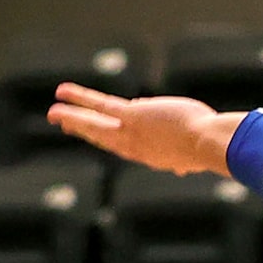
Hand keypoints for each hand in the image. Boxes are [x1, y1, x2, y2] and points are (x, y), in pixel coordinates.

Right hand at [46, 83, 238, 175]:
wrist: (210, 144)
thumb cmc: (210, 150)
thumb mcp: (194, 157)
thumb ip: (185, 160)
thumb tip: (184, 169)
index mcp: (152, 157)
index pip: (128, 147)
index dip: (114, 139)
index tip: (100, 135)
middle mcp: (136, 149)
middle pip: (104, 138)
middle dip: (82, 131)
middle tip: (64, 126)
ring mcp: (131, 133)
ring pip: (95, 125)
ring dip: (73, 117)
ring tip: (53, 113)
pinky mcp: (131, 117)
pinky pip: (100, 106)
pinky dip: (80, 99)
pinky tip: (62, 93)